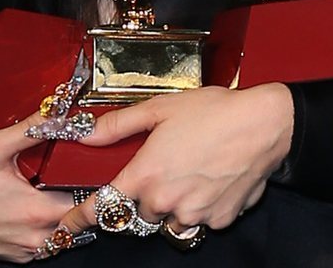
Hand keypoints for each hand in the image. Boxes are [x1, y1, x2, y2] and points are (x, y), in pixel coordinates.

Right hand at [0, 113, 82, 262]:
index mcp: (35, 211)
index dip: (93, 185)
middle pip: (76, 223)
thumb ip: (32, 128)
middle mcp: (32, 238)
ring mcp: (19, 251)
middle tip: (72, 178)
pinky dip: (39, 230)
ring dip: (60, 218)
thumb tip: (59, 113)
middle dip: (79, 201)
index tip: (93, 172)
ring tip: (50, 193)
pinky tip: (26, 209)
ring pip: (59, 237)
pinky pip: (37, 247)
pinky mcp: (7, 257)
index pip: (86, 203)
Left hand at [58, 84, 292, 235]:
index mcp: (145, 175)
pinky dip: (198, 208)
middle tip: (158, 171)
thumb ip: (117, 125)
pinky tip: (208, 181)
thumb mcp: (158, 109)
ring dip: (169, 206)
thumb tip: (83, 133)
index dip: (81, 218)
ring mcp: (194, 214)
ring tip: (186, 174)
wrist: (264, 124)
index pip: (103, 207)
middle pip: (138, 213)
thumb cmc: (213, 112)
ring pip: (168, 221)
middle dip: (142, 198)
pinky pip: (198, 222)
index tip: (68, 224)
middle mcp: (166, 201)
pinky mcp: (220, 220)